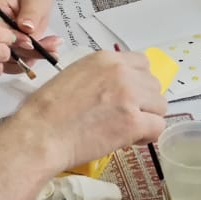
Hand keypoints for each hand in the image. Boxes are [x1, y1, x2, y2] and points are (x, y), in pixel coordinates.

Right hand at [13, 50, 165, 169]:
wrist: (39, 134)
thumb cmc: (46, 111)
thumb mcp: (74, 76)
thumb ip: (101, 77)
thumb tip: (118, 90)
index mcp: (105, 59)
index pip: (143, 64)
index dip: (138, 83)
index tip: (129, 97)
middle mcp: (121, 72)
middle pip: (154, 86)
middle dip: (144, 103)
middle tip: (125, 117)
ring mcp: (130, 96)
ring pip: (160, 106)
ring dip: (147, 119)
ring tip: (126, 130)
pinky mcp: (133, 122)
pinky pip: (157, 127)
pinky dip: (146, 137)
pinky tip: (129, 140)